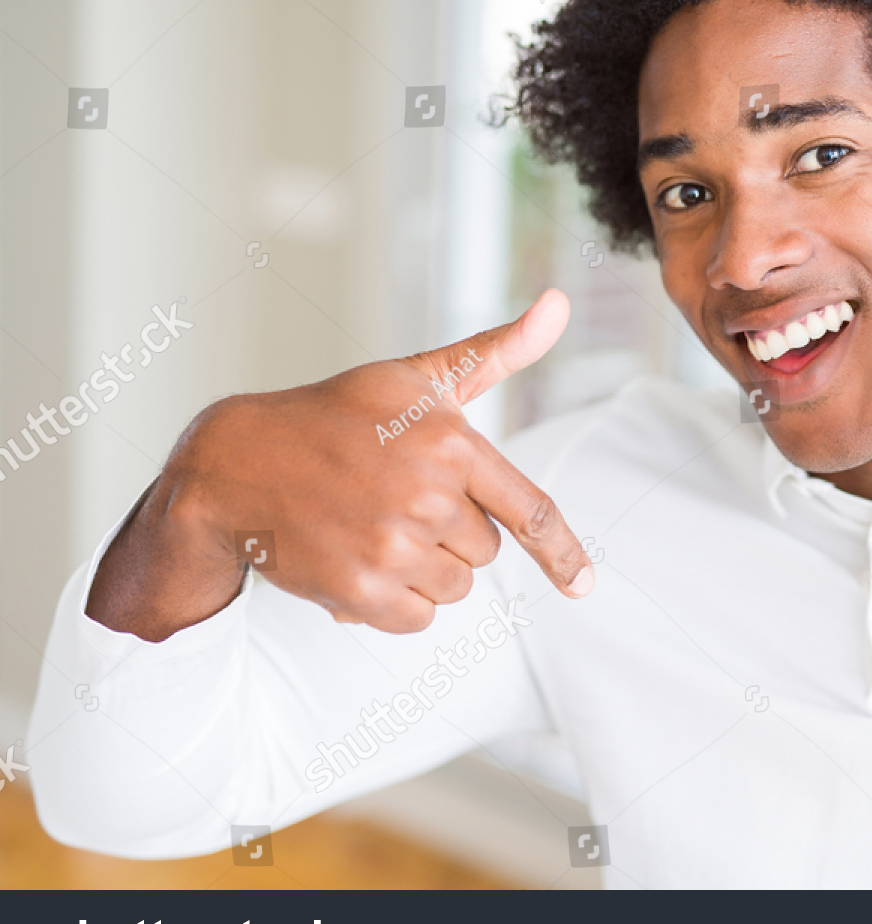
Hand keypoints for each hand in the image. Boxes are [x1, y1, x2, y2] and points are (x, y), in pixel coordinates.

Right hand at [88, 289, 593, 639]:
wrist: (236, 462)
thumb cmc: (337, 414)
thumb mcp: (417, 377)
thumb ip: (496, 352)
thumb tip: (561, 304)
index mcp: (451, 444)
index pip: (530, 511)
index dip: (562, 553)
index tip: (582, 585)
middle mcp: (427, 497)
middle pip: (486, 550)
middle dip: (452, 532)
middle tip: (395, 498)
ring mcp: (392, 547)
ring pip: (454, 586)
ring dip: (424, 569)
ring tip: (372, 525)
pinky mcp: (359, 591)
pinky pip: (416, 619)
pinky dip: (394, 602)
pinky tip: (358, 560)